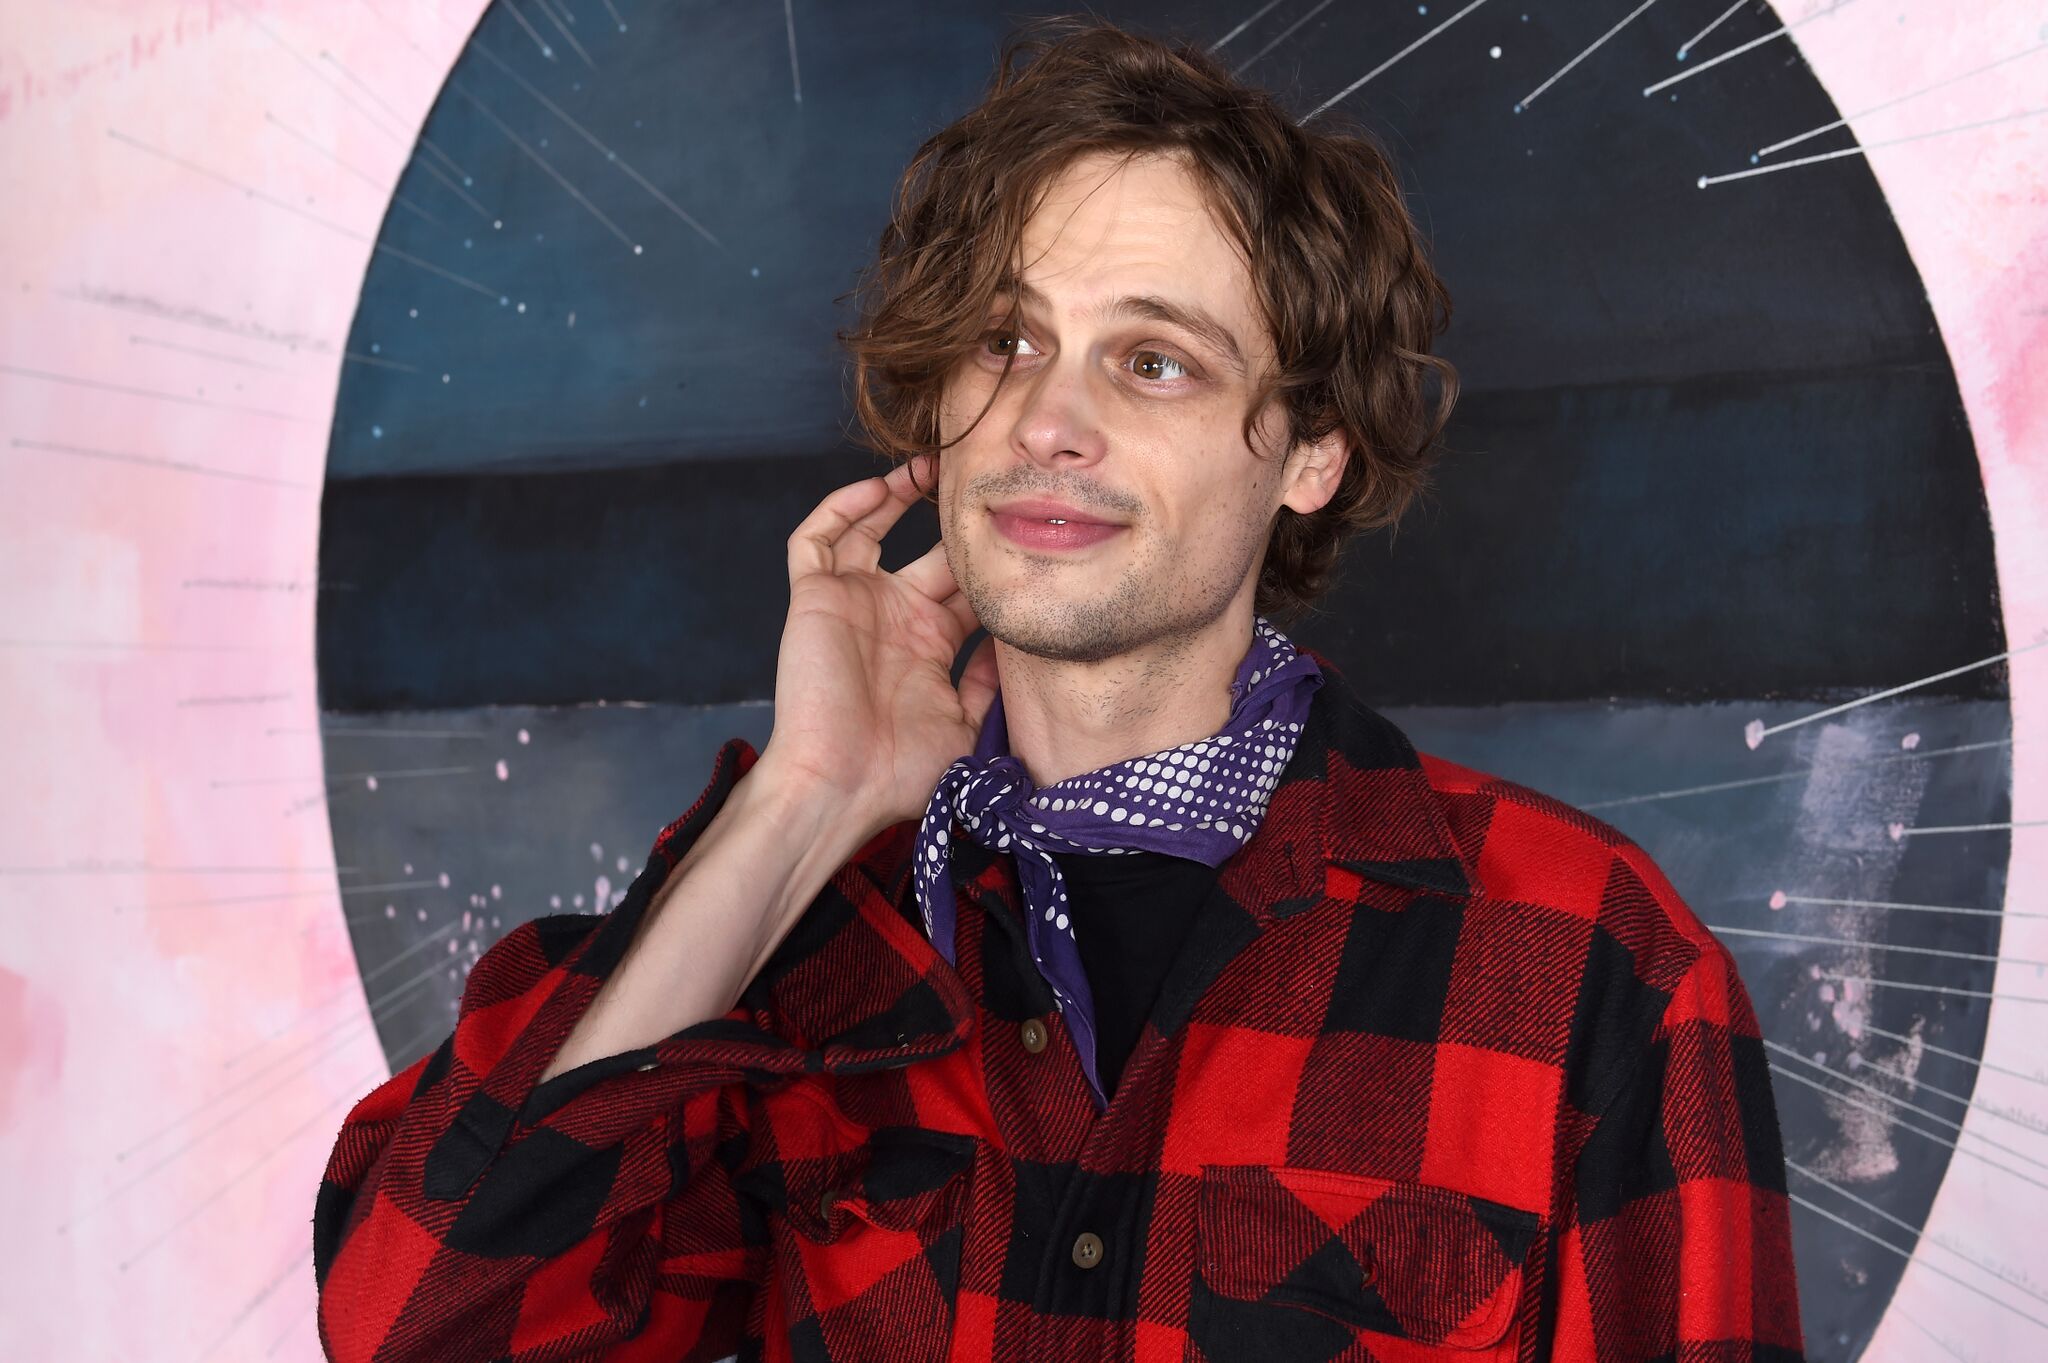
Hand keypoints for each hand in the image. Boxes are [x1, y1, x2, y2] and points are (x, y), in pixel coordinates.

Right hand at [755, 454, 998, 840]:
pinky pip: (816, 538)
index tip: (1026, 526)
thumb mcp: (966, 724)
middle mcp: (894, 616)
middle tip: (988, 478)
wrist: (839, 789)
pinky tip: (877, 487)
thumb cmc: (898, 773)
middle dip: (955, 514)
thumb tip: (1023, 644)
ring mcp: (853, 602)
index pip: (967, 584)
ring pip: (868, 528)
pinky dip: (840, 507)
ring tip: (931, 463)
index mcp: (929, 643)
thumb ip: (992, 682)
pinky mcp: (814, 598)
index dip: (993, 555)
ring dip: (895, 493)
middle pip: (929, 548)